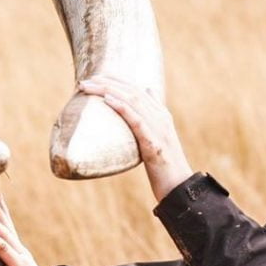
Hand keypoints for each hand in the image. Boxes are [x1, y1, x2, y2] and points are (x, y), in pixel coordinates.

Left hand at [78, 75, 193, 201]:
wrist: (179, 188)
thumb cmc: (165, 166)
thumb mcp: (159, 137)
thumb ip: (153, 115)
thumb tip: (148, 91)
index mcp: (161, 115)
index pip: (137, 89)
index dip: (116, 80)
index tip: (96, 77)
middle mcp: (161, 118)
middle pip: (132, 92)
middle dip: (108, 83)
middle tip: (86, 80)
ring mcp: (159, 130)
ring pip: (133, 101)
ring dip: (109, 91)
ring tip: (91, 86)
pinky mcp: (154, 144)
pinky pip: (137, 120)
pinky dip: (122, 107)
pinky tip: (108, 100)